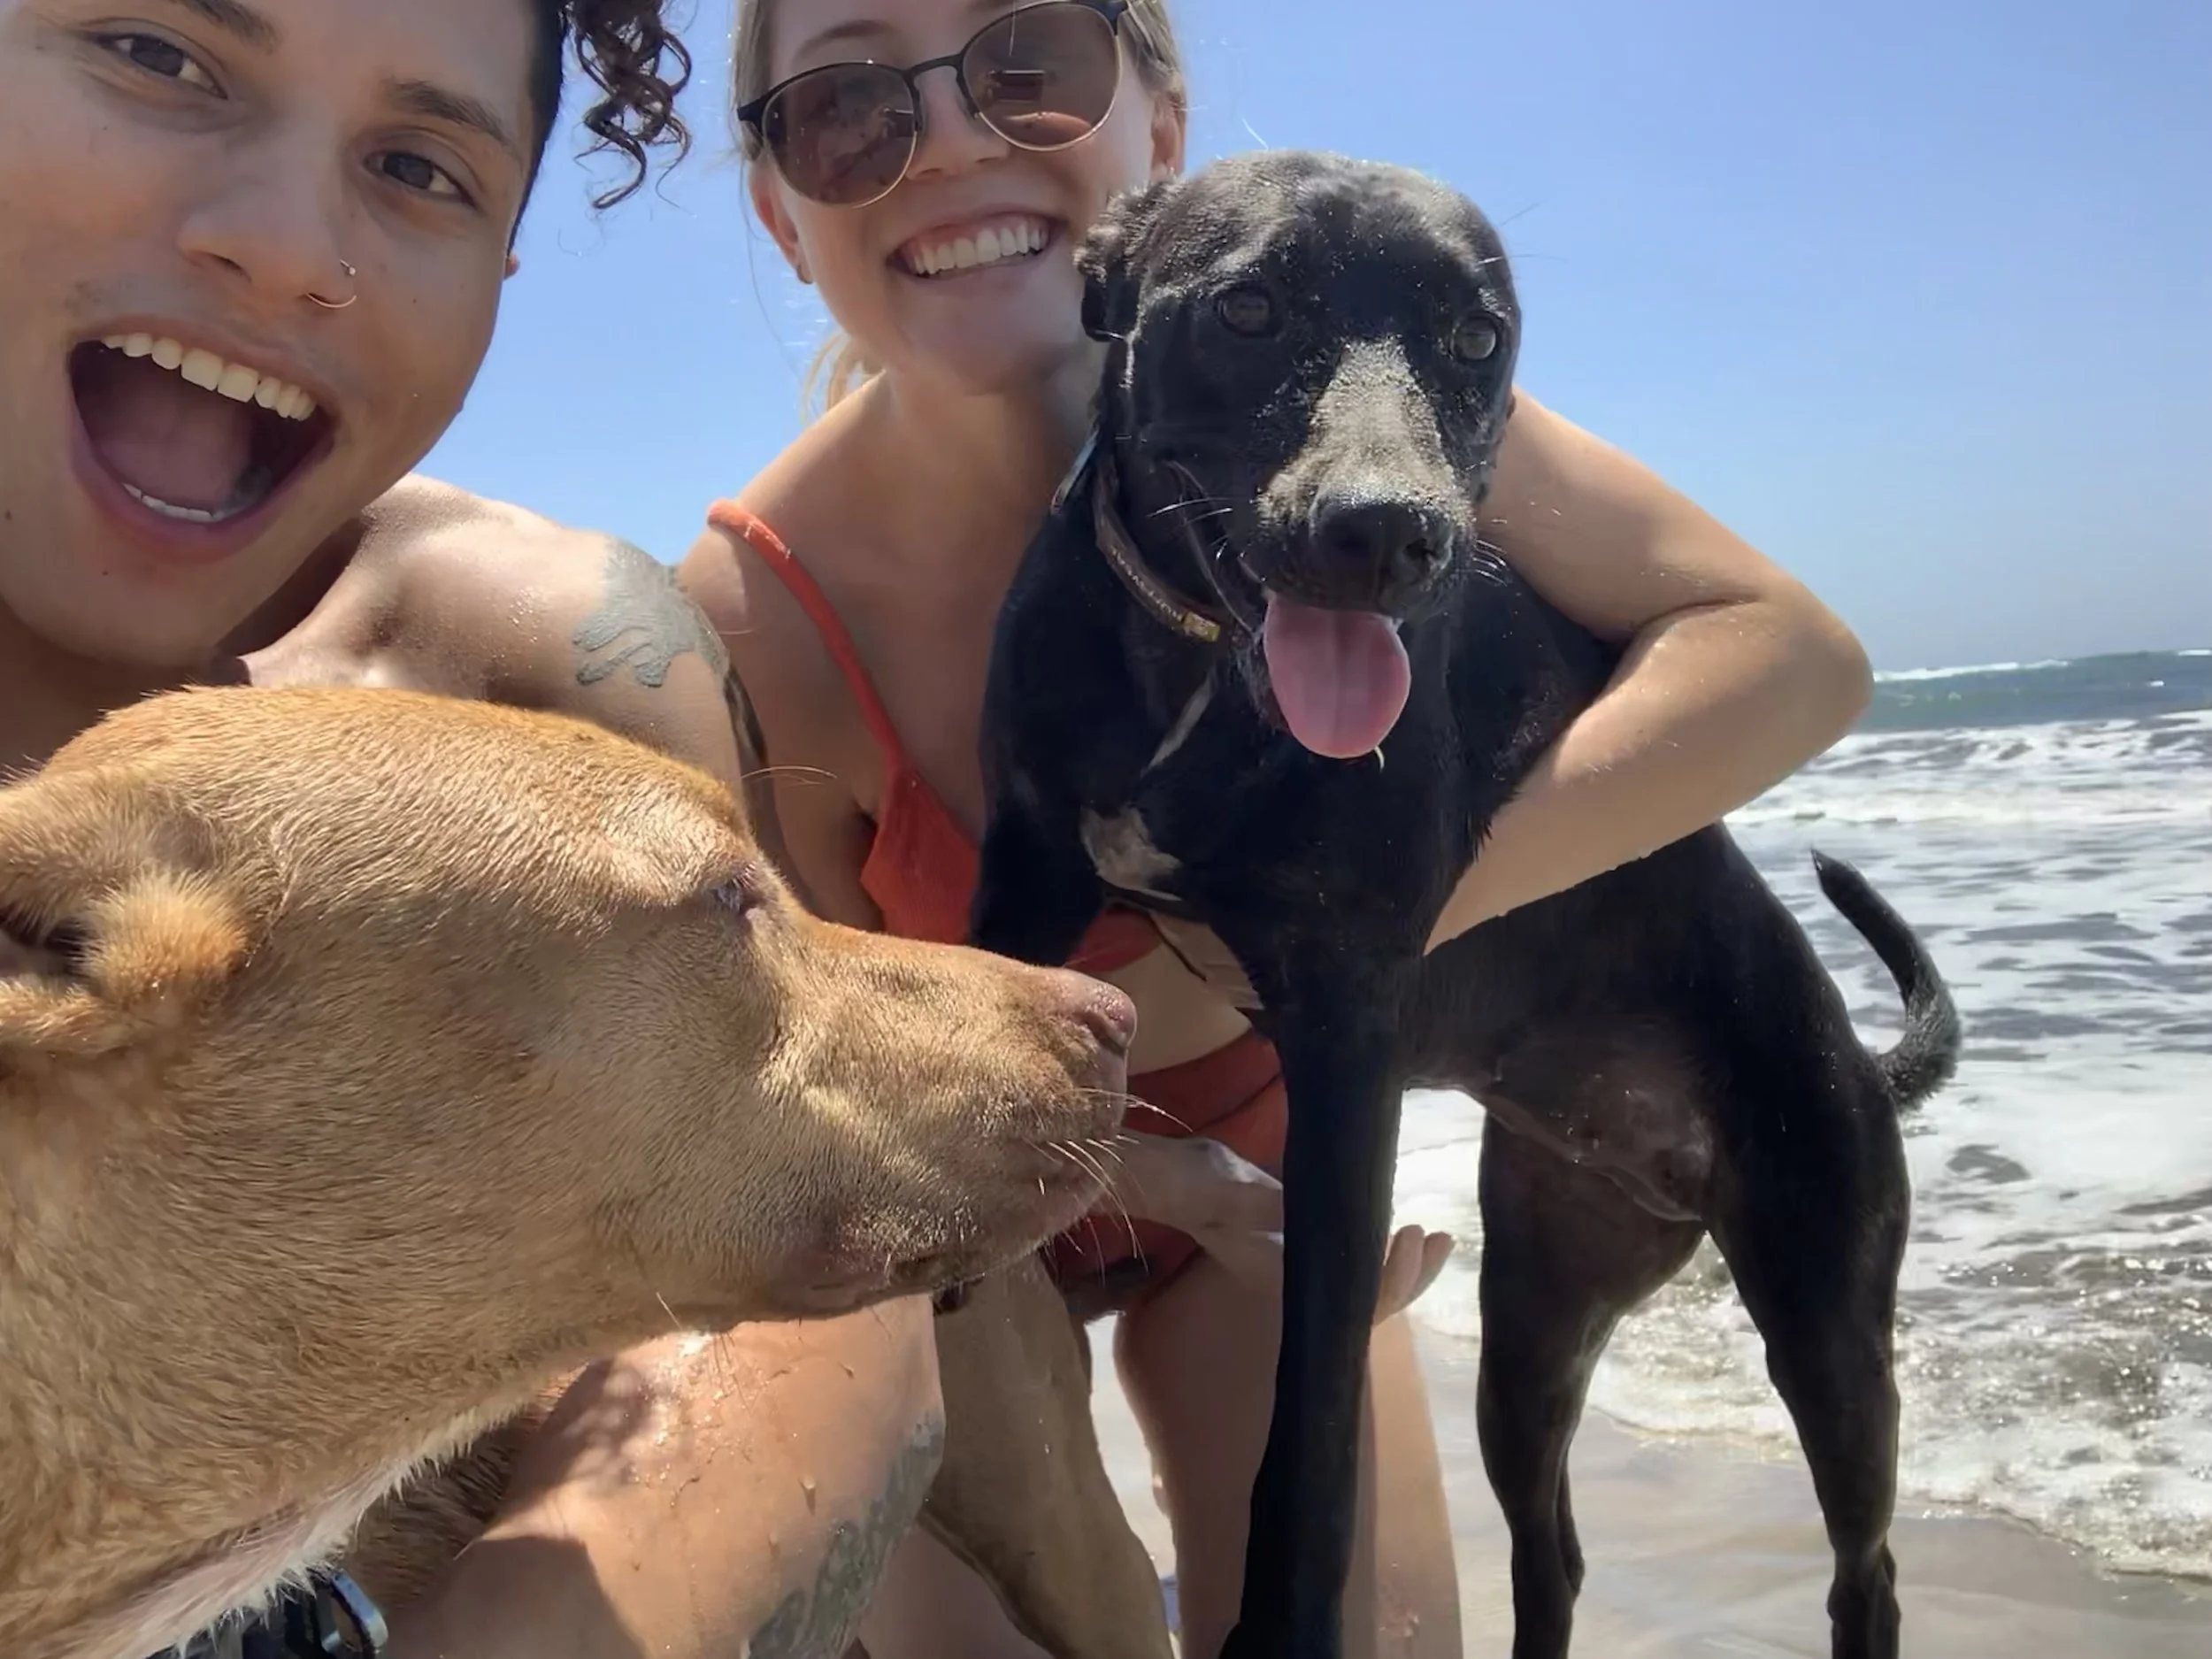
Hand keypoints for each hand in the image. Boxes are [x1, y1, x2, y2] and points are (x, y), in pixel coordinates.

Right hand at [1108, 1134, 1453, 1323]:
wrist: (1171, 1177)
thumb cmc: (1193, 1186)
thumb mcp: (1227, 1192)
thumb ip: (1266, 1204)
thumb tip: (1325, 1210)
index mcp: (1288, 1280)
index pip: (1357, 1300)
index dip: (1391, 1278)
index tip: (1406, 1236)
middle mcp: (1302, 1282)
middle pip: (1374, 1301)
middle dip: (1413, 1274)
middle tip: (1440, 1238)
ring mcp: (1304, 1264)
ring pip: (1367, 1282)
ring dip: (1407, 1264)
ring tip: (1438, 1238)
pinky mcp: (1303, 1241)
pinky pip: (1354, 1255)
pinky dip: (1382, 1243)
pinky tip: (1400, 1222)